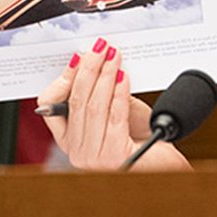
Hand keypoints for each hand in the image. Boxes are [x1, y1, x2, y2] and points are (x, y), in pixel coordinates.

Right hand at [37, 38, 191, 171]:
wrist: (166, 167)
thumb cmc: (141, 139)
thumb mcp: (115, 111)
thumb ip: (101, 93)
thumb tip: (94, 61)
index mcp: (70, 142)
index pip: (50, 106)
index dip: (64, 79)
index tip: (80, 57)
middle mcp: (77, 153)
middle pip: (76, 101)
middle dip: (89, 70)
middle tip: (100, 48)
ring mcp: (94, 158)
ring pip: (94, 106)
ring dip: (105, 76)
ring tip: (114, 56)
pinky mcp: (115, 156)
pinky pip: (114, 115)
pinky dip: (118, 92)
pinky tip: (124, 76)